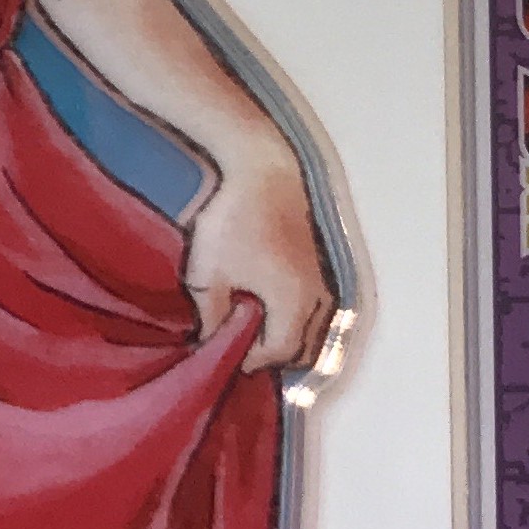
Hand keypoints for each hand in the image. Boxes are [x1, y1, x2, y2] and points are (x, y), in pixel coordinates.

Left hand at [184, 145, 336, 373]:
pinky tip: (267, 302)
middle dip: (274, 353)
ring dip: (288, 333)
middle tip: (243, 347)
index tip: (229, 356)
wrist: (262, 168)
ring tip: (254, 326)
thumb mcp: (207, 275)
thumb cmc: (232, 221)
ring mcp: (321, 275)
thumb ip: (210, 316)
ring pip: (313, 324)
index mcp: (293, 302)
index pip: (280, 351)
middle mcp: (316, 293)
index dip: (253, 360)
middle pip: (303, 344)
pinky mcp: (318, 259)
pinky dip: (296, 314)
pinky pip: (315, 304)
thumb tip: (212, 338)